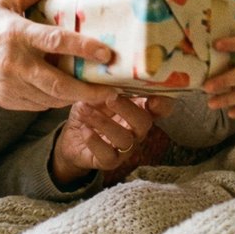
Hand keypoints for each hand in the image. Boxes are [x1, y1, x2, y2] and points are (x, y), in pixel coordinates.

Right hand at [0, 0, 120, 109]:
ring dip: (77, 98)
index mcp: (17, 34)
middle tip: (113, 90)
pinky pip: (41, 105)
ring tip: (100, 93)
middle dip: (89, 91)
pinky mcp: (9, 101)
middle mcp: (15, 63)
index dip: (84, 48)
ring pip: (53, 99)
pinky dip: (59, 100)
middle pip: (59, 84)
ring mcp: (12, 86)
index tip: (107, 53)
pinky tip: (72, 93)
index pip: (56, 41)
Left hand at [51, 93, 174, 183]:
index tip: (153, 97)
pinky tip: (84, 129)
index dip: (163, 103)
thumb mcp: (96, 94)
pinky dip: (94, 141)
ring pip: (124, 138)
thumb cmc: (90, 111)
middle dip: (128, 109)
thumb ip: (106, 86)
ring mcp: (125, 148)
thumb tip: (109, 72)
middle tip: (110, 98)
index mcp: (138, 110)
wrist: (71, 137)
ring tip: (85, 110)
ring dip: (103, 122)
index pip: (161, 108)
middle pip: (144, 122)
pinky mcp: (109, 161)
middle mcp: (136, 130)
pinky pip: (107, 155)